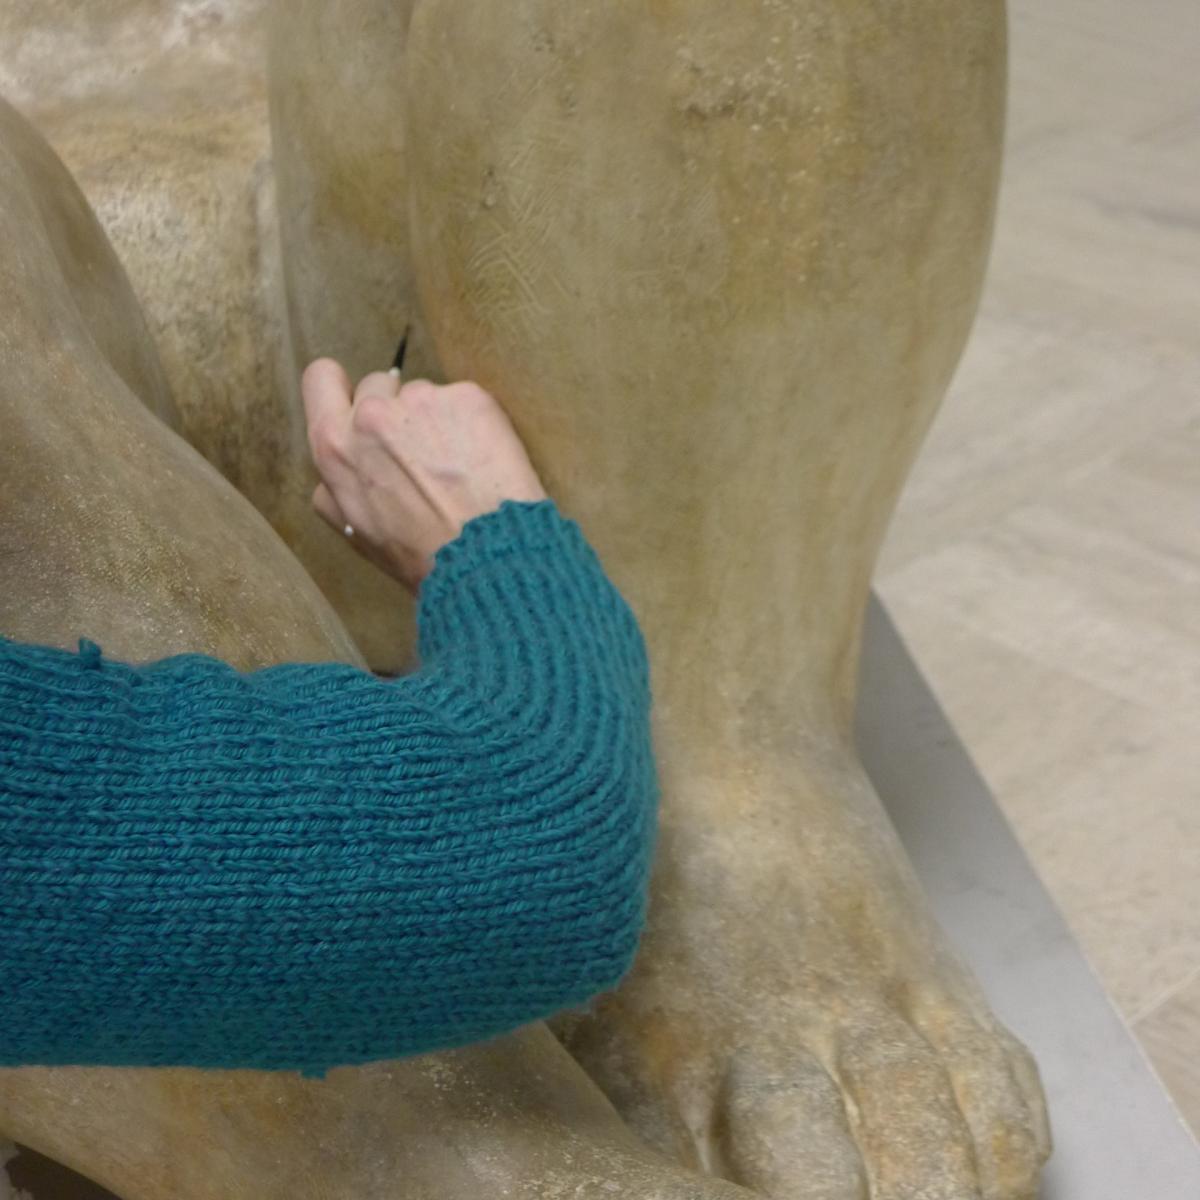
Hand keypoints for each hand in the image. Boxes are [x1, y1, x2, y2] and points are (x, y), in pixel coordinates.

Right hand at [301, 357, 548, 596]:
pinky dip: (475, 423)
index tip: (360, 406)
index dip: (342, 390)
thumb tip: (339, 467)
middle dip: (395, 411)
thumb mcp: (357, 532)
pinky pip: (466, 400)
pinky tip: (485, 460)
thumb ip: (337, 488)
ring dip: (438, 419)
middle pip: (378, 386)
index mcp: (334, 447)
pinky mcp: (466, 398)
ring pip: (425, 393)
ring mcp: (420, 400)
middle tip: (420, 453)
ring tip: (458, 467)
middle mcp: (371, 415)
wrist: (485, 559)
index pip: (321, 378)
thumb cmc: (422, 557)